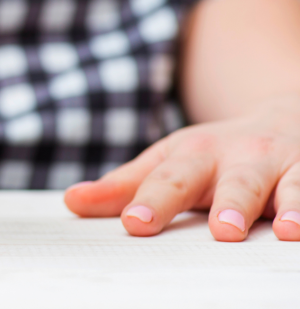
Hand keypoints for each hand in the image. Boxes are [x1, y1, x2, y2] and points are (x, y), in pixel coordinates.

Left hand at [64, 95, 299, 241]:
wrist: (284, 116)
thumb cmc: (214, 154)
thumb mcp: (168, 162)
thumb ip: (123, 186)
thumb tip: (70, 203)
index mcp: (195, 155)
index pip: (169, 180)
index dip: (152, 201)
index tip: (134, 222)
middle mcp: (242, 158)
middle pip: (235, 181)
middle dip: (230, 203)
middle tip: (223, 229)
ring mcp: (287, 167)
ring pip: (293, 186)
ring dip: (292, 206)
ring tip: (289, 230)